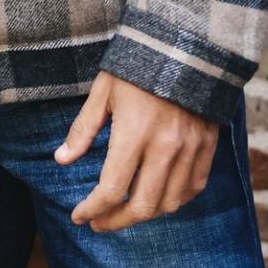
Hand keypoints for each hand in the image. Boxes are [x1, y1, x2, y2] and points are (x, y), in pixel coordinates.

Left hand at [54, 70, 218, 232]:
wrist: (183, 45)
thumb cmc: (136, 66)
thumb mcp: (103, 91)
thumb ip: (84, 129)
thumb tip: (61, 159)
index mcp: (135, 132)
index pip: (112, 188)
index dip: (92, 208)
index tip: (79, 216)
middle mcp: (166, 147)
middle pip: (142, 206)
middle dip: (116, 221)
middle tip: (98, 223)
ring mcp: (190, 149)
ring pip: (170, 203)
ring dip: (144, 215)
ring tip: (124, 212)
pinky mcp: (206, 146)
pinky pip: (193, 189)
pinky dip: (174, 201)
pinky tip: (158, 199)